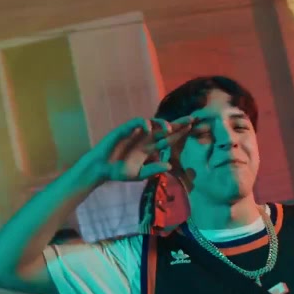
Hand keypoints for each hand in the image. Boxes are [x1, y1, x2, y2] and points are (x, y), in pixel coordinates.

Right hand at [79, 116, 193, 183]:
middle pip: (164, 128)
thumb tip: (169, 166)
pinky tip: (148, 128)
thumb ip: (153, 170)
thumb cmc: (119, 171)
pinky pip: (136, 123)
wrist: (102, 169)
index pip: (168, 139)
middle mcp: (145, 138)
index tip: (192, 128)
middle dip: (177, 123)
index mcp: (150, 148)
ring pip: (152, 123)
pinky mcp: (124, 130)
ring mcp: (135, 133)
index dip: (179, 133)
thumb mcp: (139, 174)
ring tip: (169, 129)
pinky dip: (143, 124)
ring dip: (161, 124)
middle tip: (191, 119)